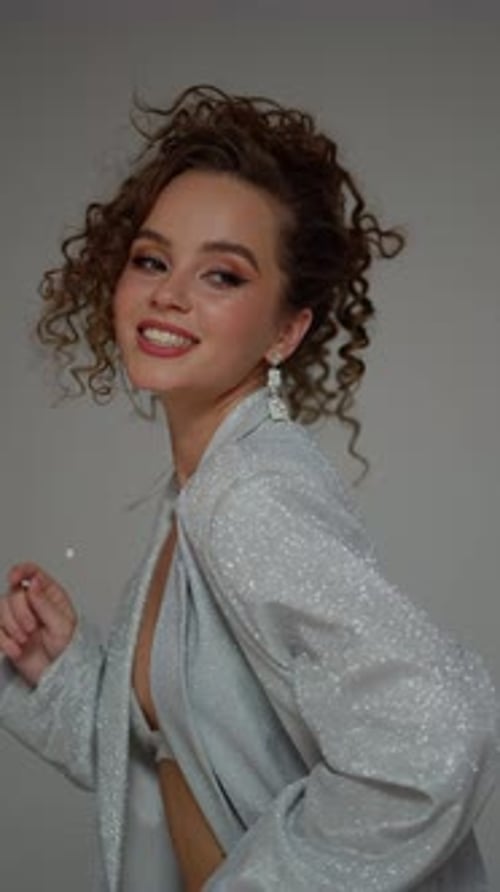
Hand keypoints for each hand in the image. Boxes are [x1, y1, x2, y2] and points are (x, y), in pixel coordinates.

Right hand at [0, 563, 76, 686]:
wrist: (56, 674)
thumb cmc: (67, 649)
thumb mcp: (62, 625)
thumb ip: (46, 604)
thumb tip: (34, 583)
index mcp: (50, 595)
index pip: (32, 573)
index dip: (21, 571)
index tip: (14, 578)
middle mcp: (32, 603)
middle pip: (14, 593)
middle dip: (21, 613)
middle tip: (32, 628)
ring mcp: (18, 617)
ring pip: (1, 609)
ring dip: (12, 627)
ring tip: (25, 640)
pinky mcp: (7, 632)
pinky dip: (4, 640)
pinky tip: (16, 649)